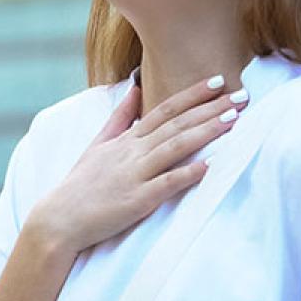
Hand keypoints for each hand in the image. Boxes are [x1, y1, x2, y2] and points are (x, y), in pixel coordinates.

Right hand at [26, 77, 247, 254]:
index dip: (192, 95)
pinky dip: (189, 174)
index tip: (217, 81)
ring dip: (206, 132)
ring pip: (175, 147)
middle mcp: (132, 152)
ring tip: (233, 120)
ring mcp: (135, 175)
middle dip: (210, 108)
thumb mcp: (97, 144)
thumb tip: (135, 89)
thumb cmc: (80, 185)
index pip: (164, 110)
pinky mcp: (137, 200)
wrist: (59, 219)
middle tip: (241, 95)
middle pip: (177, 124)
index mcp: (126, 140)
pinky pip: (167, 184)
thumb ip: (119, 117)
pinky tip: (211, 166)